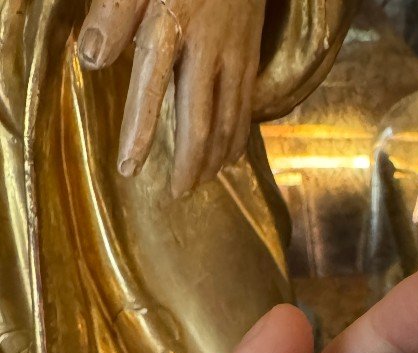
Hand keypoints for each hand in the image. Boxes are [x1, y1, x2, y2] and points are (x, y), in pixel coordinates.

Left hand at [77, 0, 266, 194]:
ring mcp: (235, 56)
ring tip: (200, 183)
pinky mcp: (251, 56)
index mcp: (171, 27)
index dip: (140, 133)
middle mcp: (208, 50)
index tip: (129, 169)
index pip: (152, 90)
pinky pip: (246, 108)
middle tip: (177, 193)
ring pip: (227, 121)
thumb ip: (112, 16)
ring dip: (213, 159)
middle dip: (188, 163)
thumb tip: (90, 60)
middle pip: (200, 121)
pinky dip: (237, 139)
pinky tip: (229, 157)